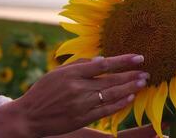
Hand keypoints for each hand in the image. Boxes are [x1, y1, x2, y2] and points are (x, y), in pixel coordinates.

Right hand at [13, 54, 148, 136]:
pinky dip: (119, 104)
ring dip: (130, 88)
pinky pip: (105, 110)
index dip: (123, 61)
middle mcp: (78, 88)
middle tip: (146, 72)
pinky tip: (130, 98)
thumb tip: (101, 60)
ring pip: (112, 95)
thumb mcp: (56, 72)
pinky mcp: (82, 118)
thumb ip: (79, 65)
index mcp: (72, 73)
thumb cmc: (42, 91)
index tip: (138, 57)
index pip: (104, 64)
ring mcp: (81, 104)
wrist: (29, 116)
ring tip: (143, 83)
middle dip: (131, 75)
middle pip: (111, 80)